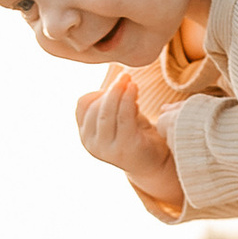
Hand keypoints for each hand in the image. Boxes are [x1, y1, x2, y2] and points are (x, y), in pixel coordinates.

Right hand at [76, 72, 185, 222]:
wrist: (154, 162)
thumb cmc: (135, 134)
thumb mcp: (116, 117)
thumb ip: (109, 103)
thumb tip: (115, 81)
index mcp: (86, 136)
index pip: (83, 105)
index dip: (99, 90)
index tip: (117, 85)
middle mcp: (92, 145)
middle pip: (95, 108)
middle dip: (111, 89)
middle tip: (125, 76)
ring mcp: (107, 149)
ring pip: (107, 111)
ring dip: (119, 92)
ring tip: (130, 81)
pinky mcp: (125, 148)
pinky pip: (124, 117)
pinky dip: (128, 99)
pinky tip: (135, 89)